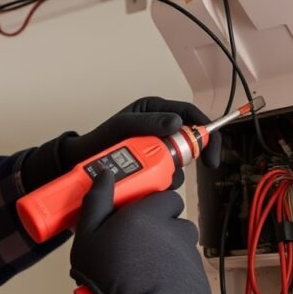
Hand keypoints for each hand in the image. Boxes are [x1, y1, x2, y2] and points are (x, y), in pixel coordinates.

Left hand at [64, 97, 221, 173]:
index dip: (205, 131)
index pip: (190, 114)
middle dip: (186, 159)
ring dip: (171, 174)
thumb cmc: (100, 140)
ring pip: (179, 162)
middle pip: (189, 141)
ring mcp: (156, 148)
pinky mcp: (152, 166)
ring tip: (150, 177)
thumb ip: (149, 122)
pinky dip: (162, 182)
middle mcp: (159, 127)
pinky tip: (147, 184)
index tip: (209, 154)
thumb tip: (178, 123)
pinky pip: (167, 175)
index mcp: (155, 109)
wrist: (83, 164)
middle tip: (175, 171)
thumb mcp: (123, 126)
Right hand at [69, 169, 221, 293]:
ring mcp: (189, 254)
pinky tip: (155, 286)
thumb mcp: (87, 240)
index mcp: (148, 214)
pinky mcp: (197, 277)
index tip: (134, 217)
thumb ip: (95, 203)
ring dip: (167, 251)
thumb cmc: (113, 281)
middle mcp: (174, 229)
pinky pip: (185, 268)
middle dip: (160, 228)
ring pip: (180, 244)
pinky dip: (174, 273)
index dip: (150, 205)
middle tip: (136, 246)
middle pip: (174, 219)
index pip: (164, 195)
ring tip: (144, 270)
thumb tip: (104, 175)